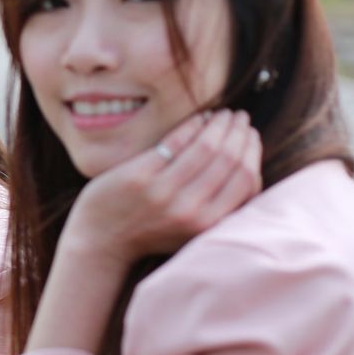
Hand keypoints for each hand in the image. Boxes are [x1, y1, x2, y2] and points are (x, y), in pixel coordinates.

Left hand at [60, 109, 261, 269]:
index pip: (246, 182)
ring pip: (206, 147)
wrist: (101, 241)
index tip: (250, 135)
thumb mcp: (191, 229)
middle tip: (240, 117)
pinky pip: (176, 141)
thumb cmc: (150, 231)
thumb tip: (248, 167)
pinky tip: (199, 117)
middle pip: (229, 160)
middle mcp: (189, 210)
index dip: (252, 153)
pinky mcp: (140, 177)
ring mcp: (163, 193)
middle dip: (239, 133)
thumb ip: (219, 208)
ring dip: (219, 124)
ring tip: (223, 113)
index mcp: (207, 225)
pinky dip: (193, 125)